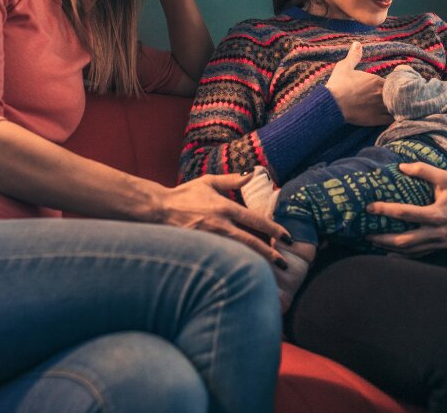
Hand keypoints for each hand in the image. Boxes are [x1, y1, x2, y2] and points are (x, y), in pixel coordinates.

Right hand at [162, 172, 292, 266]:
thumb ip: (232, 180)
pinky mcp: (200, 249)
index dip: (274, 229)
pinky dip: (236, 265)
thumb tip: (254, 174)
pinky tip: (246, 272)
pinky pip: (223, 259)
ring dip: (256, 263)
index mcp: (224, 207)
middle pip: (250, 242)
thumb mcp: (209, 182)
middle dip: (271, 254)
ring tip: (271, 272)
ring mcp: (209, 239)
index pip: (255, 220)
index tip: (289, 238)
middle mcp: (219, 225)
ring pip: (238, 254)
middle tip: (285, 263)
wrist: (158, 210)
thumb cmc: (185, 195)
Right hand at [326, 42, 390, 125]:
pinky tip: (395, 118)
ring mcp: (380, 107)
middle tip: (395, 97)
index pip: (393, 82)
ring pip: (397, 107)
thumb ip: (353, 56)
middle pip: (397, 94)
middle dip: (396, 95)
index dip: (392, 84)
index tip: (389, 87)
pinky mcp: (377, 119)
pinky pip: (392, 119)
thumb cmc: (338, 85)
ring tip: (397, 108)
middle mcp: (381, 93)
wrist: (331, 104)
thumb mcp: (344, 67)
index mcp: (376, 81)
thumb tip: (357, 43)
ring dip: (398, 107)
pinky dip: (395, 118)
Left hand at [365, 162, 446, 254]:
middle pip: (404, 240)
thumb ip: (424, 170)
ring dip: (389, 248)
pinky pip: (417, 255)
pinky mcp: (439, 248)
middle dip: (382, 239)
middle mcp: (436, 232)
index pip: (406, 214)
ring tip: (372, 242)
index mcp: (437, 214)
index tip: (370, 207)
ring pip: (409, 251)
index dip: (386, 210)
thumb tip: (401, 166)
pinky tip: (388, 252)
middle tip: (365, 233)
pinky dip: (401, 255)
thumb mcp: (445, 177)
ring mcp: (438, 243)